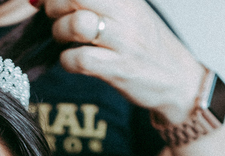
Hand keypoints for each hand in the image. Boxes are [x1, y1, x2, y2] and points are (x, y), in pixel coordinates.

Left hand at [41, 0, 204, 121]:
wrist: (178, 78)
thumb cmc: (144, 44)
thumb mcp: (127, 12)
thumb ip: (97, 2)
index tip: (46, 0)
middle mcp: (125, 13)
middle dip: (54, 6)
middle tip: (56, 18)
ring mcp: (123, 41)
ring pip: (77, 24)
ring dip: (60, 32)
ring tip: (65, 39)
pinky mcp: (119, 68)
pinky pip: (79, 59)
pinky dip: (67, 60)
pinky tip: (73, 61)